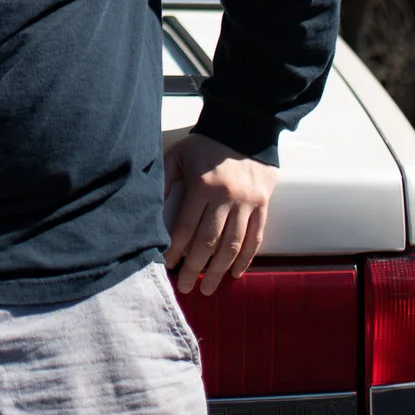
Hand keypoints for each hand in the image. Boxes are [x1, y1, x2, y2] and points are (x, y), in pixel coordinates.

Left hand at [162, 131, 276, 294]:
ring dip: (219, 270)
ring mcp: (247, 203)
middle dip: (194, 268)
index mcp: (203, 186)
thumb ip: (164, 180)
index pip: (186, 228)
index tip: (168, 266)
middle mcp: (226, 198)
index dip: (176, 251)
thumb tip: (151, 210)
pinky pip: (255, 237)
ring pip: (232, 246)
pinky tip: (236, 273)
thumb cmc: (206, 143)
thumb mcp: (179, 155)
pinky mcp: (263, 204)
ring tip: (208, 287)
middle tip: (185, 287)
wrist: (246, 126)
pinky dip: (246, 258)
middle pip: (208, 242)